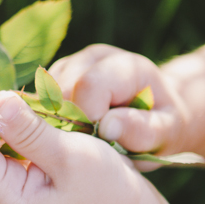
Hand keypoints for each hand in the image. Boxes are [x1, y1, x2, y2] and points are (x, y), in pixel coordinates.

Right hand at [48, 45, 190, 163]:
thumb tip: (107, 126)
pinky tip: (70, 134)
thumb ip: (141, 130)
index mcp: (124, 66)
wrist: (156, 115)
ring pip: (44, 94)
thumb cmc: (162, 126)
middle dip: (69, 123)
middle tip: (89, 145)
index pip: (90, 85)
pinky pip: (39, 100)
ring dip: (56, 123)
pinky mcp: (55, 78)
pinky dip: (49, 121)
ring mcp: (71, 65)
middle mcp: (94, 58)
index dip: (87, 119)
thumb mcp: (165, 134)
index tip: (98, 143)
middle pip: (61, 89)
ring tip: (83, 139)